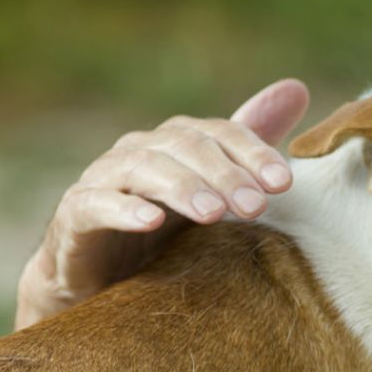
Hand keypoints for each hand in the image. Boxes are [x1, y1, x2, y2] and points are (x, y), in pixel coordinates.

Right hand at [14, 79, 310, 329]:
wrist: (101, 282)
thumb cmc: (166, 233)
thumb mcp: (215, 189)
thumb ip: (250, 145)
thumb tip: (297, 89)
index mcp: (178, 143)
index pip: (220, 133)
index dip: (253, 152)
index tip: (284, 182)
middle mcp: (140, 151)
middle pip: (186, 147)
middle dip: (225, 174)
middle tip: (256, 206)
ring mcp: (103, 179)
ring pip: (144, 170)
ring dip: (182, 188)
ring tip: (213, 213)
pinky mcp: (74, 215)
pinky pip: (95, 204)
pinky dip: (123, 209)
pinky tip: (151, 221)